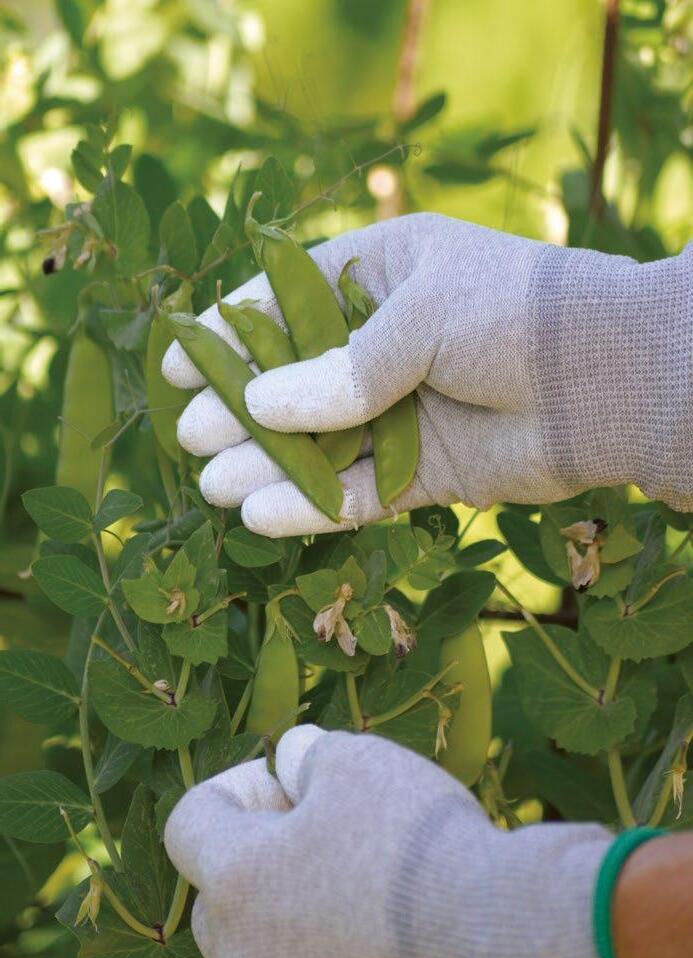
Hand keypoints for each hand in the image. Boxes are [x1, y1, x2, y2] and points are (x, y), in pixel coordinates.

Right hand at [162, 213, 688, 536]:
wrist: (610, 381)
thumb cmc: (516, 314)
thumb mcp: (422, 315)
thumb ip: (345, 367)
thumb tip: (262, 403)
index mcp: (381, 277)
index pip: (286, 302)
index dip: (230, 332)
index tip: (179, 360)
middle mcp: (385, 345)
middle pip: (294, 382)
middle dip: (242, 409)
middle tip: (194, 434)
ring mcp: (405, 412)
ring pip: (321, 445)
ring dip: (269, 464)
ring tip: (216, 485)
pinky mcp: (426, 470)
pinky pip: (359, 490)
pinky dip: (314, 504)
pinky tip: (265, 514)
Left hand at [164, 725, 610, 957]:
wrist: (492, 937)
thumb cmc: (415, 841)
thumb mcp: (357, 762)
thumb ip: (307, 754)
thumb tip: (293, 758)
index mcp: (237, 881)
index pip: (188, 823)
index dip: (234, 787)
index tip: (286, 780)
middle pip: (219, 900)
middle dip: (257, 858)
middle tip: (320, 833)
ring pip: (263, 952)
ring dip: (292, 913)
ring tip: (358, 886)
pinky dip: (326, 954)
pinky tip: (379, 931)